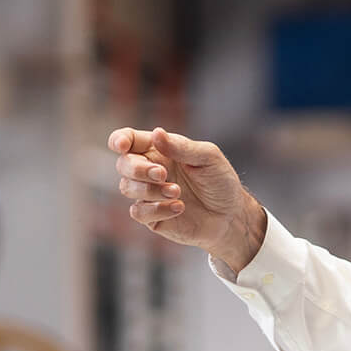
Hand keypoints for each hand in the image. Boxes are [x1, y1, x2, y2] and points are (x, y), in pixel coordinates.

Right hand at [108, 126, 264, 271]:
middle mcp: (149, 170)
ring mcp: (148, 194)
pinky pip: (138, 212)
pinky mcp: (152, 217)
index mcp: (159, 149)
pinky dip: (157, 209)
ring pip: (127, 188)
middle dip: (138, 169)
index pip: (128, 139)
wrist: (231, 215)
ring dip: (151, 190)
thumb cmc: (220, 181)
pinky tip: (179, 207)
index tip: (122, 146)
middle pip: (123, 164)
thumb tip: (157, 132)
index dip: (119, 140)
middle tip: (163, 174)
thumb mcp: (208, 158)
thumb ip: (182, 147)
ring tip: (177, 192)